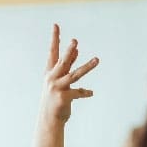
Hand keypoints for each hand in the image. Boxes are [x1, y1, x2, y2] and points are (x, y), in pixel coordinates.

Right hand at [32, 25, 98, 146]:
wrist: (49, 120)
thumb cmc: (55, 99)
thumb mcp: (60, 80)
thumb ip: (68, 65)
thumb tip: (76, 50)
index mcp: (50, 73)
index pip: (52, 52)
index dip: (54, 39)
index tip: (56, 25)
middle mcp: (52, 79)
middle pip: (62, 62)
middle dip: (69, 52)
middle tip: (75, 41)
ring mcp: (57, 88)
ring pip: (74, 75)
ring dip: (87, 67)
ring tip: (98, 60)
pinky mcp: (63, 98)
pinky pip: (78, 93)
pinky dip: (85, 93)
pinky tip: (91, 93)